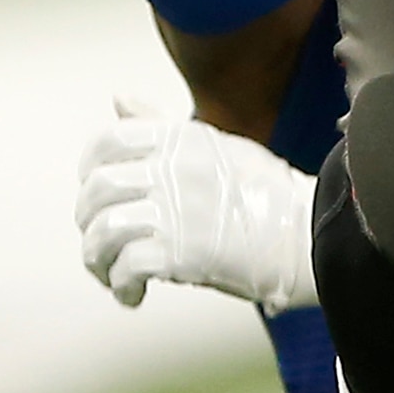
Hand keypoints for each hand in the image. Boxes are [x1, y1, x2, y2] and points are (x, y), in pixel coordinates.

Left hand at [75, 100, 319, 310]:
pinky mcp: (183, 253)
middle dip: (87, 222)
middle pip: (99, 189)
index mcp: (180, 139)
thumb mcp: (210, 143)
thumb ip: (160, 124)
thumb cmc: (264, 191)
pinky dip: (121, 286)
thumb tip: (119, 98)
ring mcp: (177, 211)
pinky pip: (127, 268)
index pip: (109, 139)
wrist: (306, 232)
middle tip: (100, 242)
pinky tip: (134, 293)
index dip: (89, 168)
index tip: (95, 192)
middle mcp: (174, 169)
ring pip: (104, 231)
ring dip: (97, 260)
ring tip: (111, 273)